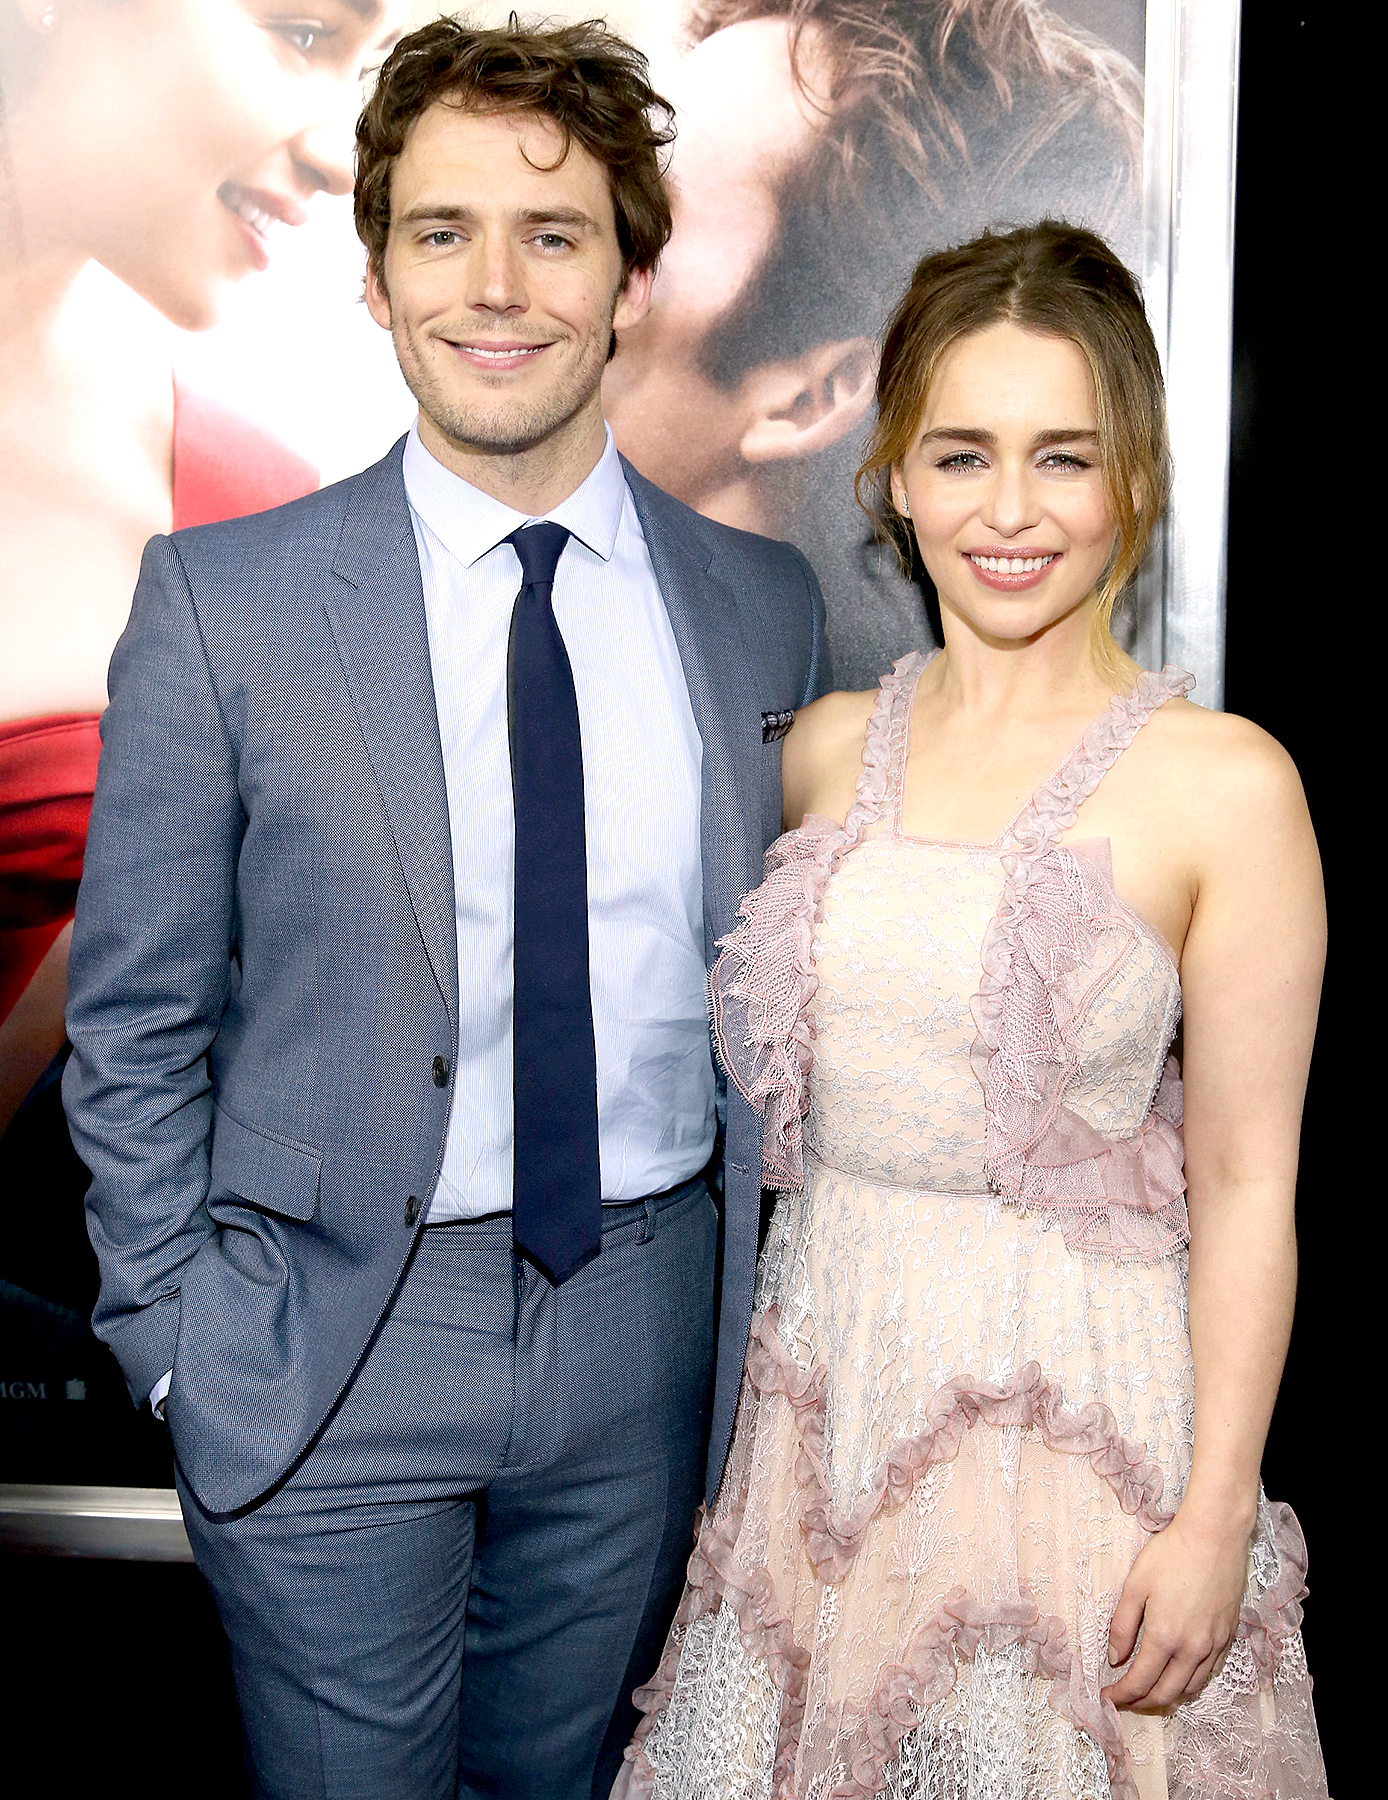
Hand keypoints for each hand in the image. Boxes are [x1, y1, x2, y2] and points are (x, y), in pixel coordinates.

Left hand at [1102, 1504, 1249, 1710]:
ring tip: (1150, 1693)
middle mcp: (1192, 1649)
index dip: (1122, 1695)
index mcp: (1165, 1638)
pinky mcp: (1228, 1636)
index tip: (1108, 1697)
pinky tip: (1180, 1675)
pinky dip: (1191, 1682)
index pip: (1140, 1682)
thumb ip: (1122, 1626)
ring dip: (1168, 1697)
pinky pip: (1209, 1672)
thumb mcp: (1135, 1585)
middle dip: (1142, 1703)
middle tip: (1126, 1700)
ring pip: (1190, 1688)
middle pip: (1166, 1693)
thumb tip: (1115, 1658)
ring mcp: (1214, 1645)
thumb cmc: (1171, 1554)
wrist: (1215, 1536)